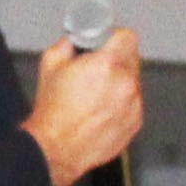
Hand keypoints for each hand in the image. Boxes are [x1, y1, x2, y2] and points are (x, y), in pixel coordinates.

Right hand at [26, 26, 142, 185]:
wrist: (56, 148)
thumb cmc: (53, 111)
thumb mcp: (50, 64)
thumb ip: (67, 45)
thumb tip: (75, 41)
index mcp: (107, 63)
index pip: (128, 37)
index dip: (115, 37)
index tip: (108, 42)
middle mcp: (125, 82)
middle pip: (132, 59)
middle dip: (116, 60)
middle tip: (97, 70)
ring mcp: (133, 104)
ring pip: (133, 82)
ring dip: (120, 83)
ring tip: (96, 95)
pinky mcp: (135, 122)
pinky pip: (133, 104)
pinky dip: (121, 104)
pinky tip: (101, 111)